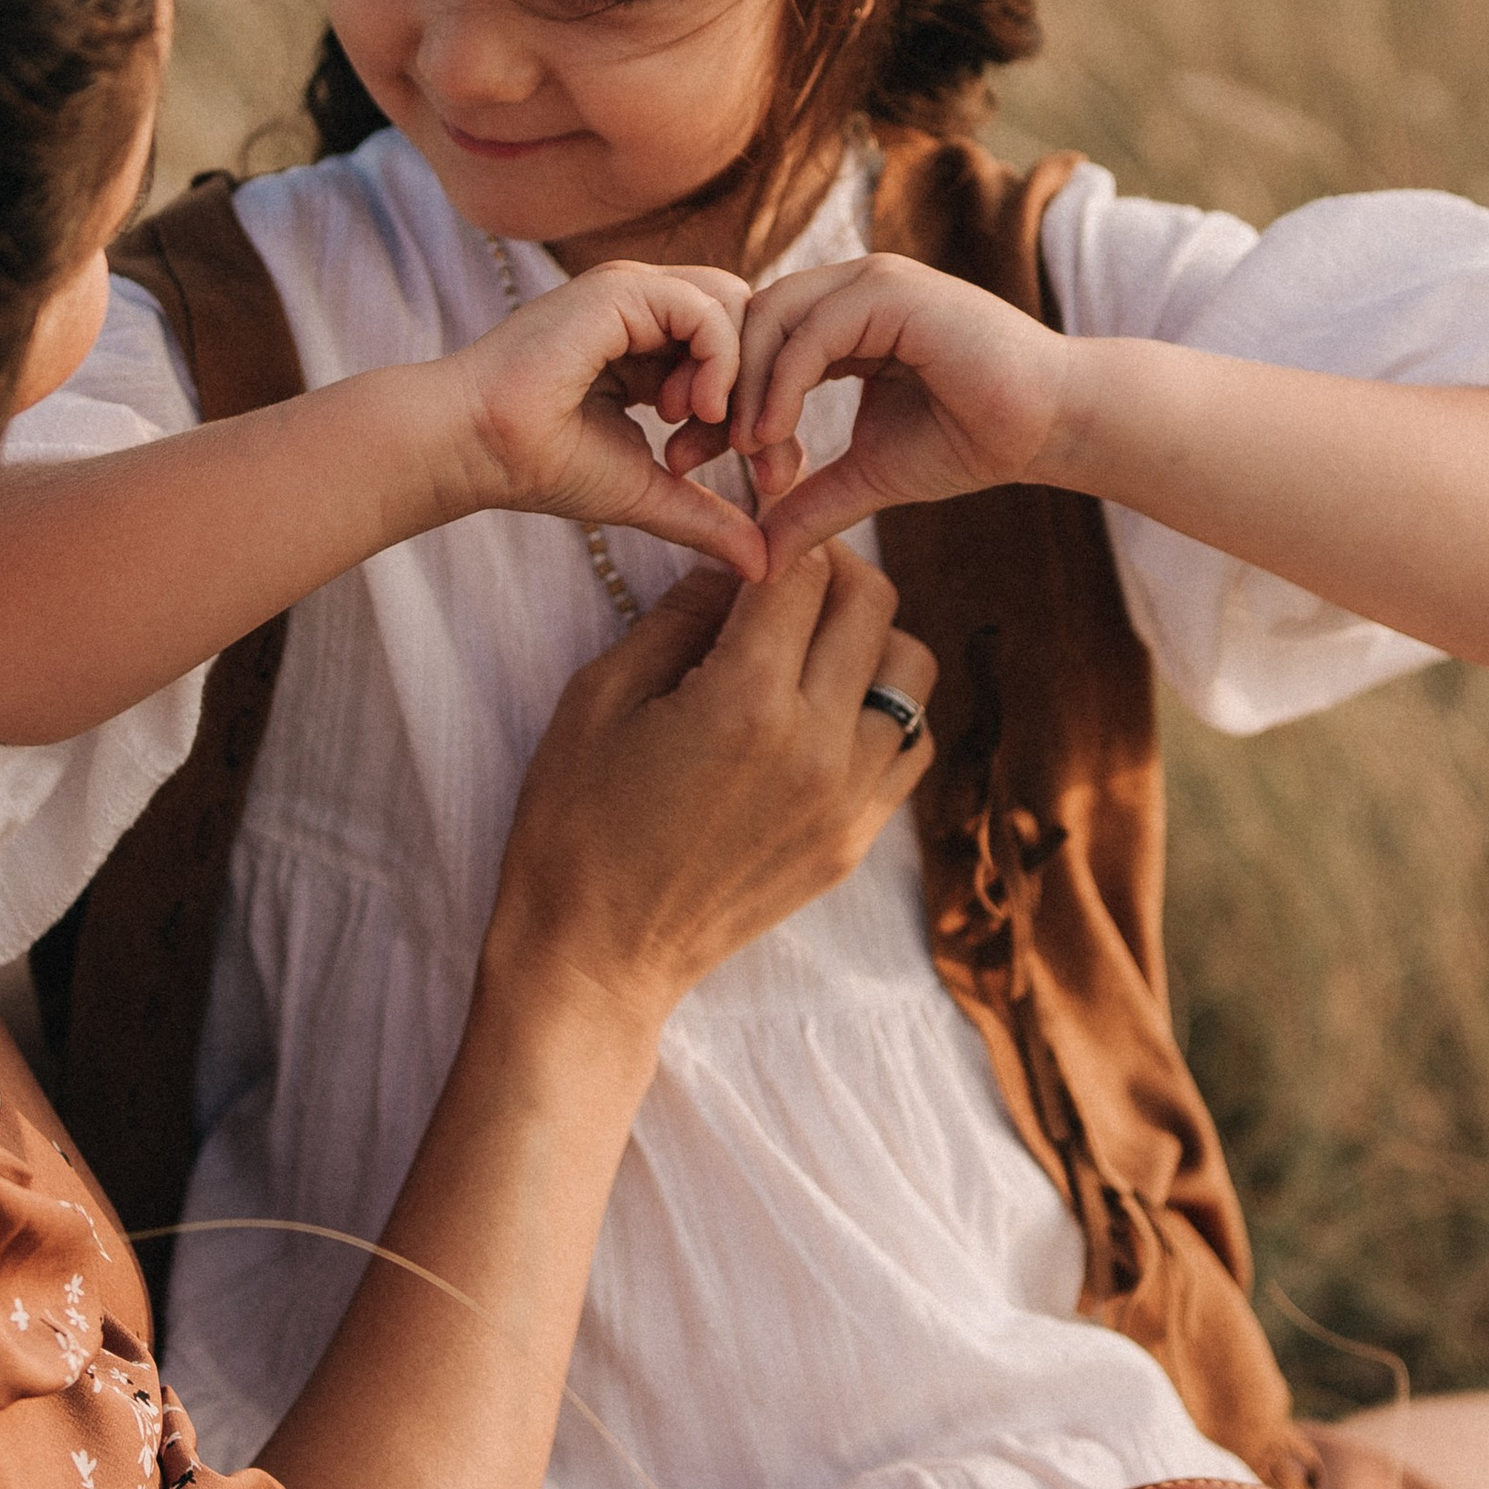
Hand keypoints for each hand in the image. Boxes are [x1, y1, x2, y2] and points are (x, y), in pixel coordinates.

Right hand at [448, 259, 770, 576]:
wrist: (477, 448)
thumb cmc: (542, 465)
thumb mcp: (649, 491)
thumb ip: (706, 517)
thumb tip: (765, 564)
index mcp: (648, 343)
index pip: (739, 349)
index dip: (759, 405)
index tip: (755, 470)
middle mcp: (644, 308)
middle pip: (749, 320)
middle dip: (763, 387)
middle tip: (748, 451)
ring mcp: (632, 293)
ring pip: (735, 306)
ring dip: (741, 374)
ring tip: (710, 428)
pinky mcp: (619, 290)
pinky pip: (705, 310)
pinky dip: (719, 360)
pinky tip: (695, 410)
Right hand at [482, 547, 935, 1033]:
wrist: (596, 953)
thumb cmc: (576, 821)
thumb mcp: (601, 695)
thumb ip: (678, 615)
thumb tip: (732, 563)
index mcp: (746, 700)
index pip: (802, 570)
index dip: (778, 535)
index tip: (755, 534)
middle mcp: (817, 745)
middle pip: (873, 602)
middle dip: (830, 569)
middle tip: (783, 574)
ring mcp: (849, 798)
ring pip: (912, 665)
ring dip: (867, 635)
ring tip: (807, 644)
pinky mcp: (857, 838)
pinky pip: (910, 742)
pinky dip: (883, 706)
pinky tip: (824, 710)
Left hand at [680, 255, 1069, 571]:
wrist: (1052, 425)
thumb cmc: (974, 440)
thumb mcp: (871, 475)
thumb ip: (813, 501)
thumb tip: (759, 556)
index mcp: (843, 320)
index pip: (754, 344)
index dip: (713, 398)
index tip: (683, 458)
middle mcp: (851, 289)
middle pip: (748, 322)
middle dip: (708, 389)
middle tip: (683, 454)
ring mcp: (873, 282)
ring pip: (771, 318)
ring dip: (743, 390)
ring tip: (736, 454)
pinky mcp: (894, 292)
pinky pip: (811, 332)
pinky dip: (780, 385)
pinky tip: (770, 438)